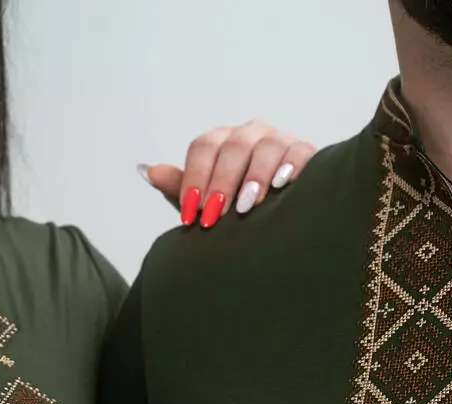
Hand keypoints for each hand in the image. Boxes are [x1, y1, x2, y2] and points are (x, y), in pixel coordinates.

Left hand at [140, 119, 316, 228]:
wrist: (274, 221)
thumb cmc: (234, 209)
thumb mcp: (205, 202)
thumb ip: (180, 187)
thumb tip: (147, 170)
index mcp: (220, 142)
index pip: (203, 148)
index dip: (195, 178)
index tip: (192, 213)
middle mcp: (248, 134)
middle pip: (233, 146)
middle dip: (222, 182)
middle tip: (217, 213)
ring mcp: (277, 139)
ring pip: (266, 146)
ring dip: (255, 175)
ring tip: (249, 203)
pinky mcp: (304, 151)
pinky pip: (300, 151)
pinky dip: (292, 165)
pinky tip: (282, 184)